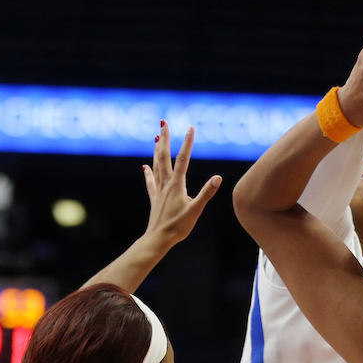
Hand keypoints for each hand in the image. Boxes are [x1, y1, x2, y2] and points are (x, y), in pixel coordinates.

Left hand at [143, 123, 221, 247]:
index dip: (187, 142)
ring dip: (157, 150)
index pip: (183, 159)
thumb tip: (218, 178)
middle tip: (163, 123)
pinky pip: (151, 182)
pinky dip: (148, 172)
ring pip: (156, 165)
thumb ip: (206, 193)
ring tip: (156, 137)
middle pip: (164, 157)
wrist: (158, 239)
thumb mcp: (196, 210)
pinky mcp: (155, 199)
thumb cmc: (178, 227)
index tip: (190, 128)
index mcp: (177, 185)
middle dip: (164, 139)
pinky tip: (145, 166)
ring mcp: (159, 191)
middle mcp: (166, 184)